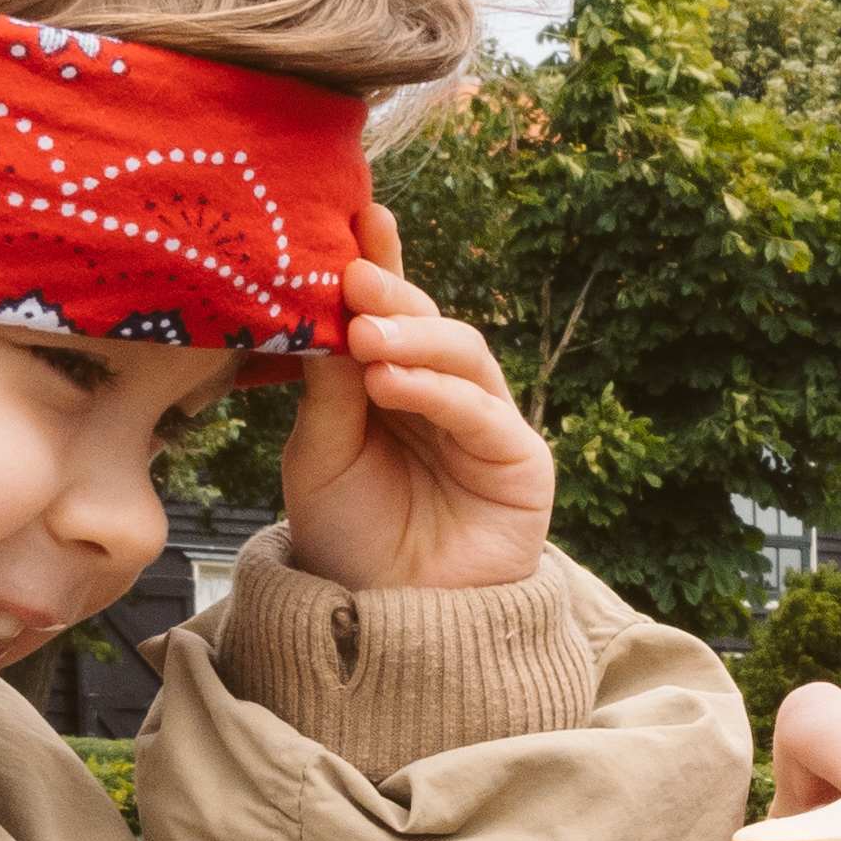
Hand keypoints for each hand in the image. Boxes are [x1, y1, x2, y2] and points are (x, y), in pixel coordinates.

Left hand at [277, 218, 552, 593]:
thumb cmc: (349, 538)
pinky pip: (483, 413)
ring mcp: (486, 425)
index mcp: (394, 383)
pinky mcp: (519, 463)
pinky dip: (438, 391)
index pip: (390, 313)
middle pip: (429, 324)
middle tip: (352, 275)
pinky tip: (394, 381)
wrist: (382, 624)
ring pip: (464, 356)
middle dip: (393, 293)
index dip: (381, 265)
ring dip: (417, 336)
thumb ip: (332, 387)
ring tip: (367, 333)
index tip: (358, 216)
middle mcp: (444, 395)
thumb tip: (330, 306)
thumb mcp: (321, 454)